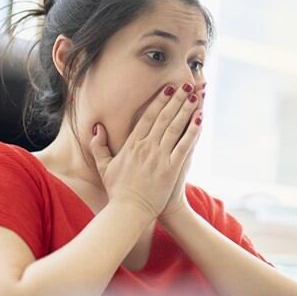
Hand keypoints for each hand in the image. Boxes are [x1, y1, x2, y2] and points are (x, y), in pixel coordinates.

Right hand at [89, 83, 201, 216]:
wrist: (129, 211)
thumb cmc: (117, 190)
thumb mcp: (104, 166)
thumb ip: (99, 146)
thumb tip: (96, 128)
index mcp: (131, 145)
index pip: (147, 117)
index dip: (158, 101)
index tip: (167, 89)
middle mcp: (146, 147)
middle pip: (163, 118)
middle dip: (176, 99)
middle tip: (186, 84)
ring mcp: (159, 157)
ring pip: (175, 127)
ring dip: (186, 109)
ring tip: (195, 95)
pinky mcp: (171, 168)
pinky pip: (184, 146)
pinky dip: (192, 131)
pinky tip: (200, 119)